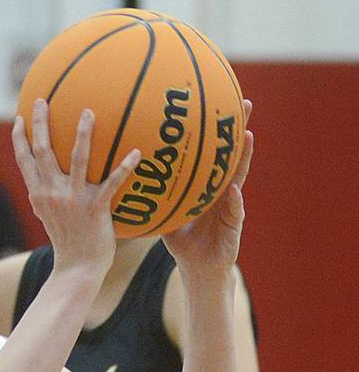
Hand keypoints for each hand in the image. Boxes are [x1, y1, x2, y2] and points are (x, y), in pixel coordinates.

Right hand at [12, 100, 141, 273]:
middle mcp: (51, 193)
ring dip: (83, 135)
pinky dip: (124, 167)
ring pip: (76, 160)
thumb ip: (45, 197)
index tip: (19, 117)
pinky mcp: (95, 209)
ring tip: (88, 112)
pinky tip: (137, 153)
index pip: (24, 161)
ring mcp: (73, 200)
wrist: (77, 267)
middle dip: (40, 124)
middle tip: (42, 100)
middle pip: (42, 152)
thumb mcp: (48, 217)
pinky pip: (112, 183)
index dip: (19, 138)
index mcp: (39, 194)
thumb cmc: (67, 242)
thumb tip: (43, 185)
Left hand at [163, 101, 253, 284]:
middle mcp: (223, 191)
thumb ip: (152, 197)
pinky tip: (235, 190)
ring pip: (240, 177)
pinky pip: (235, 211)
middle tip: (242, 102)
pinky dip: (235, 201)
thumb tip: (123, 178)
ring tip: (248, 135)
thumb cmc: (183, 242)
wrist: (198, 269)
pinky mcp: (235, 226)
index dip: (215, 130)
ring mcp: (232, 206)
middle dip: (237, 130)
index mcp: (207, 186)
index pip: (212, 153)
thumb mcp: (165, 215)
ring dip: (245, 157)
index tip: (215, 102)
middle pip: (231, 155)